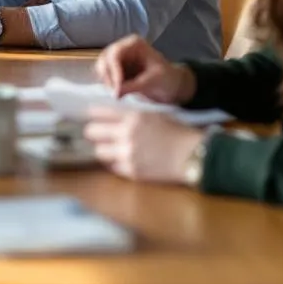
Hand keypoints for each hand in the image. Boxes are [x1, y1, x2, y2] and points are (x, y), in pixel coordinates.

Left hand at [83, 108, 205, 183]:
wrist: (193, 155)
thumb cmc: (176, 133)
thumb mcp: (153, 115)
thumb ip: (131, 116)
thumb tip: (111, 116)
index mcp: (132, 117)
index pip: (98, 112)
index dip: (91, 115)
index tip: (89, 117)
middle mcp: (126, 134)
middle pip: (91, 132)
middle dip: (93, 133)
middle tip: (97, 135)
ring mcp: (127, 154)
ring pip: (99, 152)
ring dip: (103, 150)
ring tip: (111, 149)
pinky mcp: (131, 171)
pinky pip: (112, 167)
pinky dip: (115, 164)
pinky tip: (124, 160)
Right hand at [96, 35, 195, 103]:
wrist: (173, 87)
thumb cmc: (168, 79)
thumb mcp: (152, 81)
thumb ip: (133, 86)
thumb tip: (115, 93)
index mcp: (134, 44)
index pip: (115, 54)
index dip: (113, 71)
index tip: (117, 88)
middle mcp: (123, 48)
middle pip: (104, 59)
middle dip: (108, 77)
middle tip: (115, 93)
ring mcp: (118, 59)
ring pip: (102, 67)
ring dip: (107, 81)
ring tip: (117, 94)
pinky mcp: (116, 70)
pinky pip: (105, 76)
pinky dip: (108, 84)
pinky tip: (117, 92)